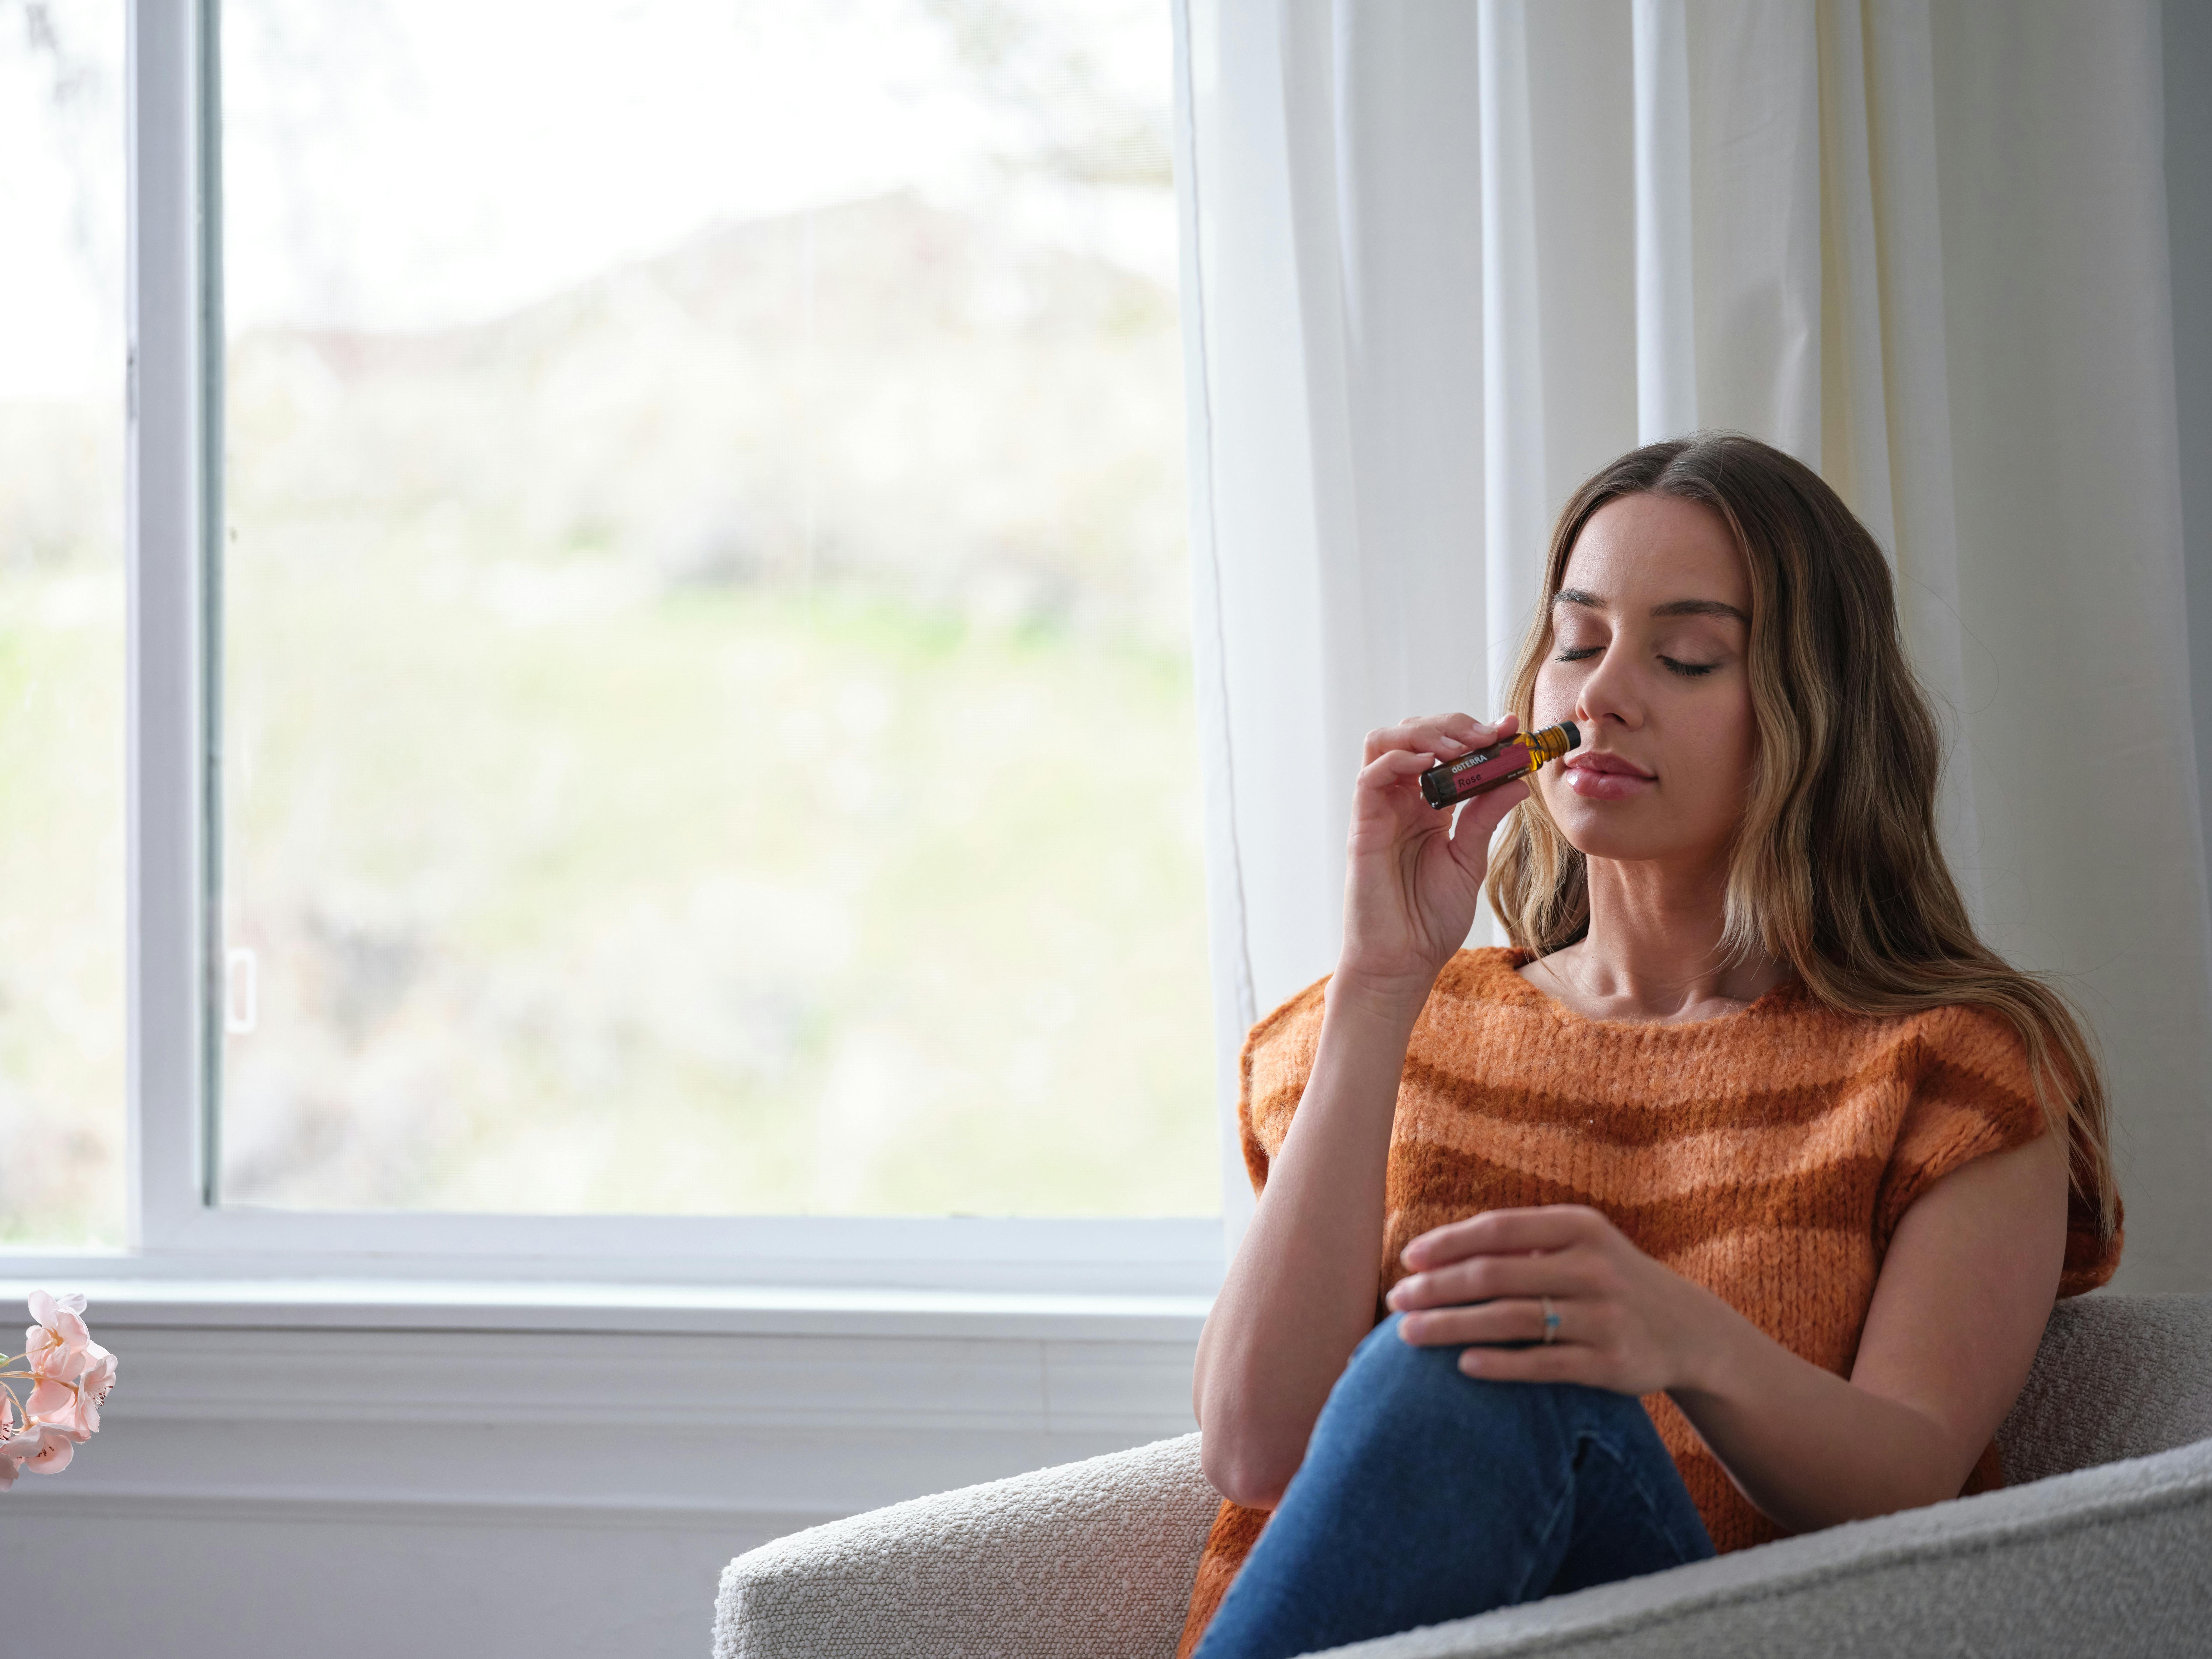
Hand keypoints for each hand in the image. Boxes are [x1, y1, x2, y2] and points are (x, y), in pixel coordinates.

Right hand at [1337, 713, 1526, 996]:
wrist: (1402, 963)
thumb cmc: (1428, 919)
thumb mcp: (1470, 860)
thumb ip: (1484, 817)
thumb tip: (1518, 780)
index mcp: (1428, 807)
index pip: (1445, 752)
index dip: (1476, 733)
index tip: (1512, 730)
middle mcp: (1400, 801)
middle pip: (1414, 735)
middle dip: (1453, 725)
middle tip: (1487, 736)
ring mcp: (1379, 810)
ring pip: (1386, 742)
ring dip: (1424, 734)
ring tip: (1461, 747)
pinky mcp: (1363, 826)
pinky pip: (1371, 776)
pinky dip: (1399, 760)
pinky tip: (1430, 767)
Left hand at [1383, 1206, 1722, 1396]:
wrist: (1689, 1329)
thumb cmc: (1610, 1278)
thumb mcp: (1580, 1244)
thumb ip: (1524, 1242)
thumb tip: (1439, 1251)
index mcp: (1580, 1227)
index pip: (1497, 1230)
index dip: (1447, 1243)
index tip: (1407, 1259)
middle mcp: (1593, 1267)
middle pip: (1494, 1276)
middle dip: (1437, 1288)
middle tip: (1396, 1300)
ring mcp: (1604, 1317)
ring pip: (1510, 1321)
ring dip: (1452, 1328)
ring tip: (1408, 1334)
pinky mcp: (1611, 1363)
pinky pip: (1543, 1364)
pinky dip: (1500, 1365)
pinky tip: (1463, 1365)